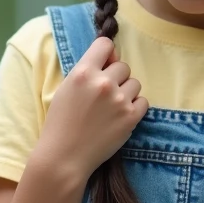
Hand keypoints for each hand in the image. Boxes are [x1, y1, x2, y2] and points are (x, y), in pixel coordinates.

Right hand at [34, 37, 147, 180]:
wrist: (64, 157)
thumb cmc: (60, 124)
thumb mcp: (66, 89)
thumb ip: (89, 71)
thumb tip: (113, 55)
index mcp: (83, 72)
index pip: (105, 44)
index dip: (106, 53)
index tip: (105, 64)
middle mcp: (103, 82)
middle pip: (123, 66)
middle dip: (116, 77)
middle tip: (104, 95)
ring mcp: (119, 100)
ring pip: (135, 83)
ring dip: (126, 92)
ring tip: (111, 108)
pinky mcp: (131, 117)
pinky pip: (143, 101)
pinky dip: (134, 107)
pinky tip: (120, 116)